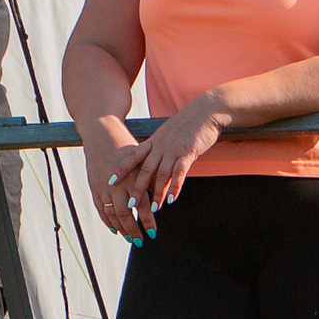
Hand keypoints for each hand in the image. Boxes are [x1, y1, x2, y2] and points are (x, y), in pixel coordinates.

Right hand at [78, 117, 151, 242]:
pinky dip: (107, 220)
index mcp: (133, 177)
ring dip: (120, 228)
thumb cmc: (125, 146)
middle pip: (125, 214)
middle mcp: (118, 184)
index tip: (153, 232)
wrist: (101, 134)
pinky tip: (114, 228)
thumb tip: (158, 197)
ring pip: (112, 213)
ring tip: (128, 238)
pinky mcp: (94, 186)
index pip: (141, 205)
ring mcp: (103, 186)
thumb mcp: (141, 160)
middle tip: (141, 241)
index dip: (147, 221)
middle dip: (133, 230)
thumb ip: (148, 179)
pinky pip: (100, 208)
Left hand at [113, 96, 228, 226]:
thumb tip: (157, 162)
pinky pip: (180, 172)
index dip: (122, 169)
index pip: (133, 157)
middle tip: (130, 205)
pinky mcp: (188, 152)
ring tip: (153, 208)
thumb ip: (162, 147)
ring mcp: (174, 149)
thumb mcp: (170, 133)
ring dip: (157, 193)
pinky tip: (172, 199)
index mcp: (154, 141)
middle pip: (145, 170)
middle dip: (137, 188)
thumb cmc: (190, 122)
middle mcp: (161, 146)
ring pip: (162, 174)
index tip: (111, 181)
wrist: (208, 110)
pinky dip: (175, 186)